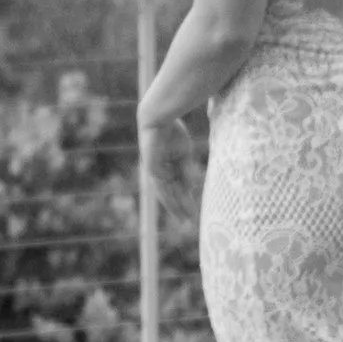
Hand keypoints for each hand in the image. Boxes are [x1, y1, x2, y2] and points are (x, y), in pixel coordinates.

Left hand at [141, 111, 199, 231]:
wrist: (159, 119)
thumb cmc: (171, 133)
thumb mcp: (183, 155)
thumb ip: (186, 171)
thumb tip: (191, 188)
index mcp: (167, 170)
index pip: (176, 190)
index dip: (183, 202)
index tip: (191, 215)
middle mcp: (160, 173)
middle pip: (170, 195)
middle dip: (178, 208)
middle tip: (187, 223)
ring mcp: (155, 171)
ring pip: (165, 192)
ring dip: (174, 205)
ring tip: (183, 217)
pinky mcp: (152, 167)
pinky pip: (163, 183)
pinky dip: (170, 192)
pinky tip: (180, 200)